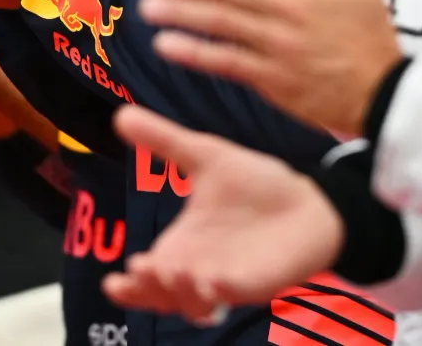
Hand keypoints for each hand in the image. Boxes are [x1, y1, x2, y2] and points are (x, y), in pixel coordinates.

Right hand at [103, 106, 343, 319]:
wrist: (308, 197)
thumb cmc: (254, 184)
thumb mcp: (205, 156)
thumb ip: (164, 140)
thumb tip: (121, 114)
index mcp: (182, 245)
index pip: (147, 276)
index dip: (129, 286)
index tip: (113, 280)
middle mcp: (197, 269)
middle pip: (162, 297)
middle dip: (148, 290)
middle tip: (141, 268)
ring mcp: (225, 280)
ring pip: (194, 306)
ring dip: (179, 293)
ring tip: (172, 270)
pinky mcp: (255, 284)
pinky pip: (232, 297)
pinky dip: (219, 294)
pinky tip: (213, 281)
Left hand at [142, 0, 402, 137]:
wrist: (387, 91)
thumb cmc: (372, 36)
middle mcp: (287, 8)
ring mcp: (278, 43)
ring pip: (218, 20)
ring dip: (178, 11)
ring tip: (147, 6)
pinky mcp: (273, 78)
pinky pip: (225, 61)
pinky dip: (193, 52)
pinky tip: (166, 45)